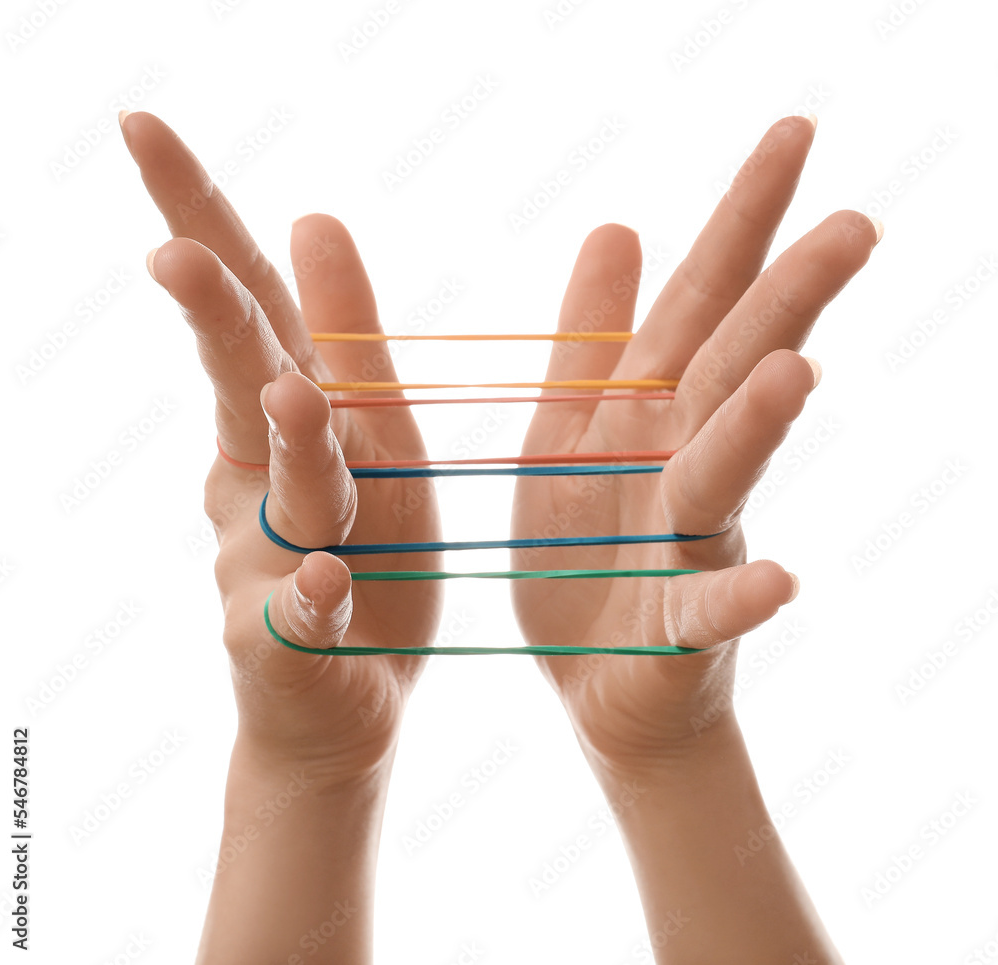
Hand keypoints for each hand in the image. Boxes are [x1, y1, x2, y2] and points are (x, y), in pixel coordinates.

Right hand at [120, 110, 442, 784]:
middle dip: (214, 318)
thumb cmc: (367, 548)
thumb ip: (343, 337)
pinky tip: (329, 582)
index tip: (141, 128)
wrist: (345, 693)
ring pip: (284, 493)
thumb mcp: (373, 432)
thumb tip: (312, 213)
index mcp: (292, 413)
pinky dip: (313, 599)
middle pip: (241, 383)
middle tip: (173, 254)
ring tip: (291, 395)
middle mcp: (260, 474)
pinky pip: (301, 618)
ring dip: (289, 445)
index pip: (252, 302)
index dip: (200, 217)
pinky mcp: (285, 644)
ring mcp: (265, 561)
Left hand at [510, 115, 880, 771]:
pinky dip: (744, 596)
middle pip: (731, 370)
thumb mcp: (570, 429)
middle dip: (784, 300)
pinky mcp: (678, 626)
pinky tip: (783, 581)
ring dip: (758, 426)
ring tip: (795, 371)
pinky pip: (712, 610)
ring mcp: (684, 544)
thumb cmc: (582, 550)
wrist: (595, 679)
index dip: (741, 221)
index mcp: (644, 413)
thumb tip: (622, 225)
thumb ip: (594, 340)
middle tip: (854, 225)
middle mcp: (678, 463)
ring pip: (723, 474)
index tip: (794, 133)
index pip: (700, 301)